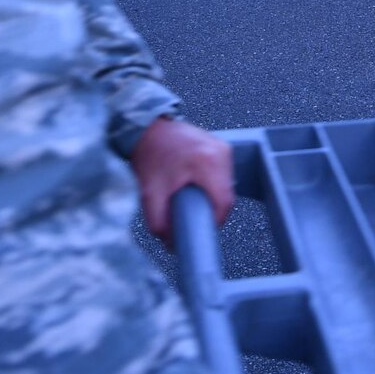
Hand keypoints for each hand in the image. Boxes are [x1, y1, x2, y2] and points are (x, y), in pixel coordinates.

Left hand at [131, 116, 233, 240]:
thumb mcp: (150, 194)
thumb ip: (159, 223)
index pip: (224, 202)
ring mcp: (223, 147)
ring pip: (227, 185)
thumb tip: (172, 244)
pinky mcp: (221, 145)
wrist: (146, 128)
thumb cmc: (149, 156)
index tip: (201, 228)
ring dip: (214, 196)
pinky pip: (224, 173)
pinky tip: (197, 185)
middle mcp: (220, 152)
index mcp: (208, 163)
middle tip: (193, 214)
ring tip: (193, 198)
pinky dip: (213, 184)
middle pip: (228, 194)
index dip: (215, 221)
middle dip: (213, 210)